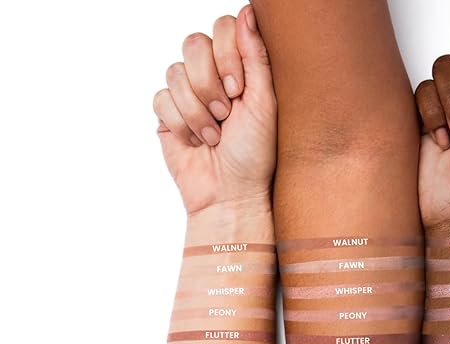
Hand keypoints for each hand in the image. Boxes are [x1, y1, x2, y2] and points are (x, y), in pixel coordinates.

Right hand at [153, 5, 275, 214]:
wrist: (230, 194)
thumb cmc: (255, 155)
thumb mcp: (265, 104)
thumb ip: (256, 57)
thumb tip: (248, 11)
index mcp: (240, 69)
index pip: (223, 28)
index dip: (227, 55)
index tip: (238, 90)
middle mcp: (213, 75)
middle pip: (194, 43)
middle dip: (209, 84)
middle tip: (226, 114)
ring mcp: (188, 94)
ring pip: (175, 72)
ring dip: (197, 110)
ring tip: (214, 136)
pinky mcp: (167, 114)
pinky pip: (161, 98)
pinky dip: (180, 124)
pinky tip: (195, 142)